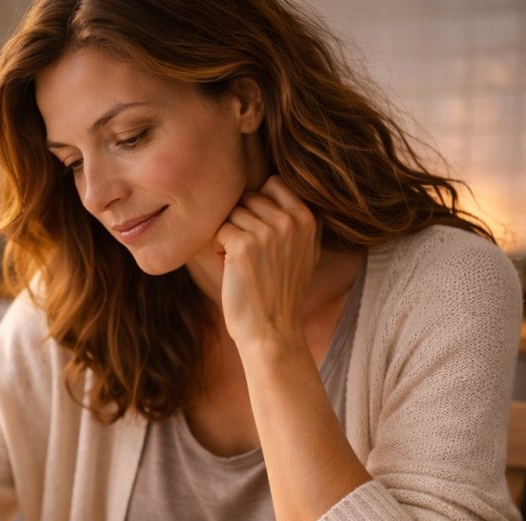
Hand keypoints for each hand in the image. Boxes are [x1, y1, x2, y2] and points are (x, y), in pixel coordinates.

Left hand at [214, 175, 319, 348]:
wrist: (272, 331)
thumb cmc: (282, 293)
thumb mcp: (306, 252)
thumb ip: (298, 220)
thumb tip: (275, 185)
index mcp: (308, 218)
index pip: (274, 183)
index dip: (258, 204)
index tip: (258, 230)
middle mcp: (290, 220)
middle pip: (249, 197)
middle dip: (242, 221)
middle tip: (247, 253)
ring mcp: (267, 231)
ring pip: (232, 213)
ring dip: (229, 235)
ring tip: (240, 263)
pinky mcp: (243, 245)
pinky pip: (218, 229)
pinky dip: (218, 248)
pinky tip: (230, 269)